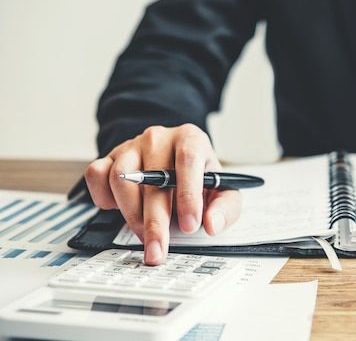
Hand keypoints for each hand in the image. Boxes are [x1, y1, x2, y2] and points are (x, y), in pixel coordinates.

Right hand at [85, 124, 240, 264]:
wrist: (176, 163)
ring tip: (144, 235)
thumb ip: (225, 208)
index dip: (188, 195)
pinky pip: (96, 174)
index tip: (190, 225)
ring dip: (131, 213)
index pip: (188, 161)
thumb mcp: (223, 190)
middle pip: (152, 177)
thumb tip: (212, 224)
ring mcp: (131, 146)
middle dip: (155, 221)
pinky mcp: (109, 157)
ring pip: (121, 177)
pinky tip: (118, 209)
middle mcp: (159, 138)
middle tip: (158, 250)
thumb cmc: (200, 178)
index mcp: (191, 139)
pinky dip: (103, 196)